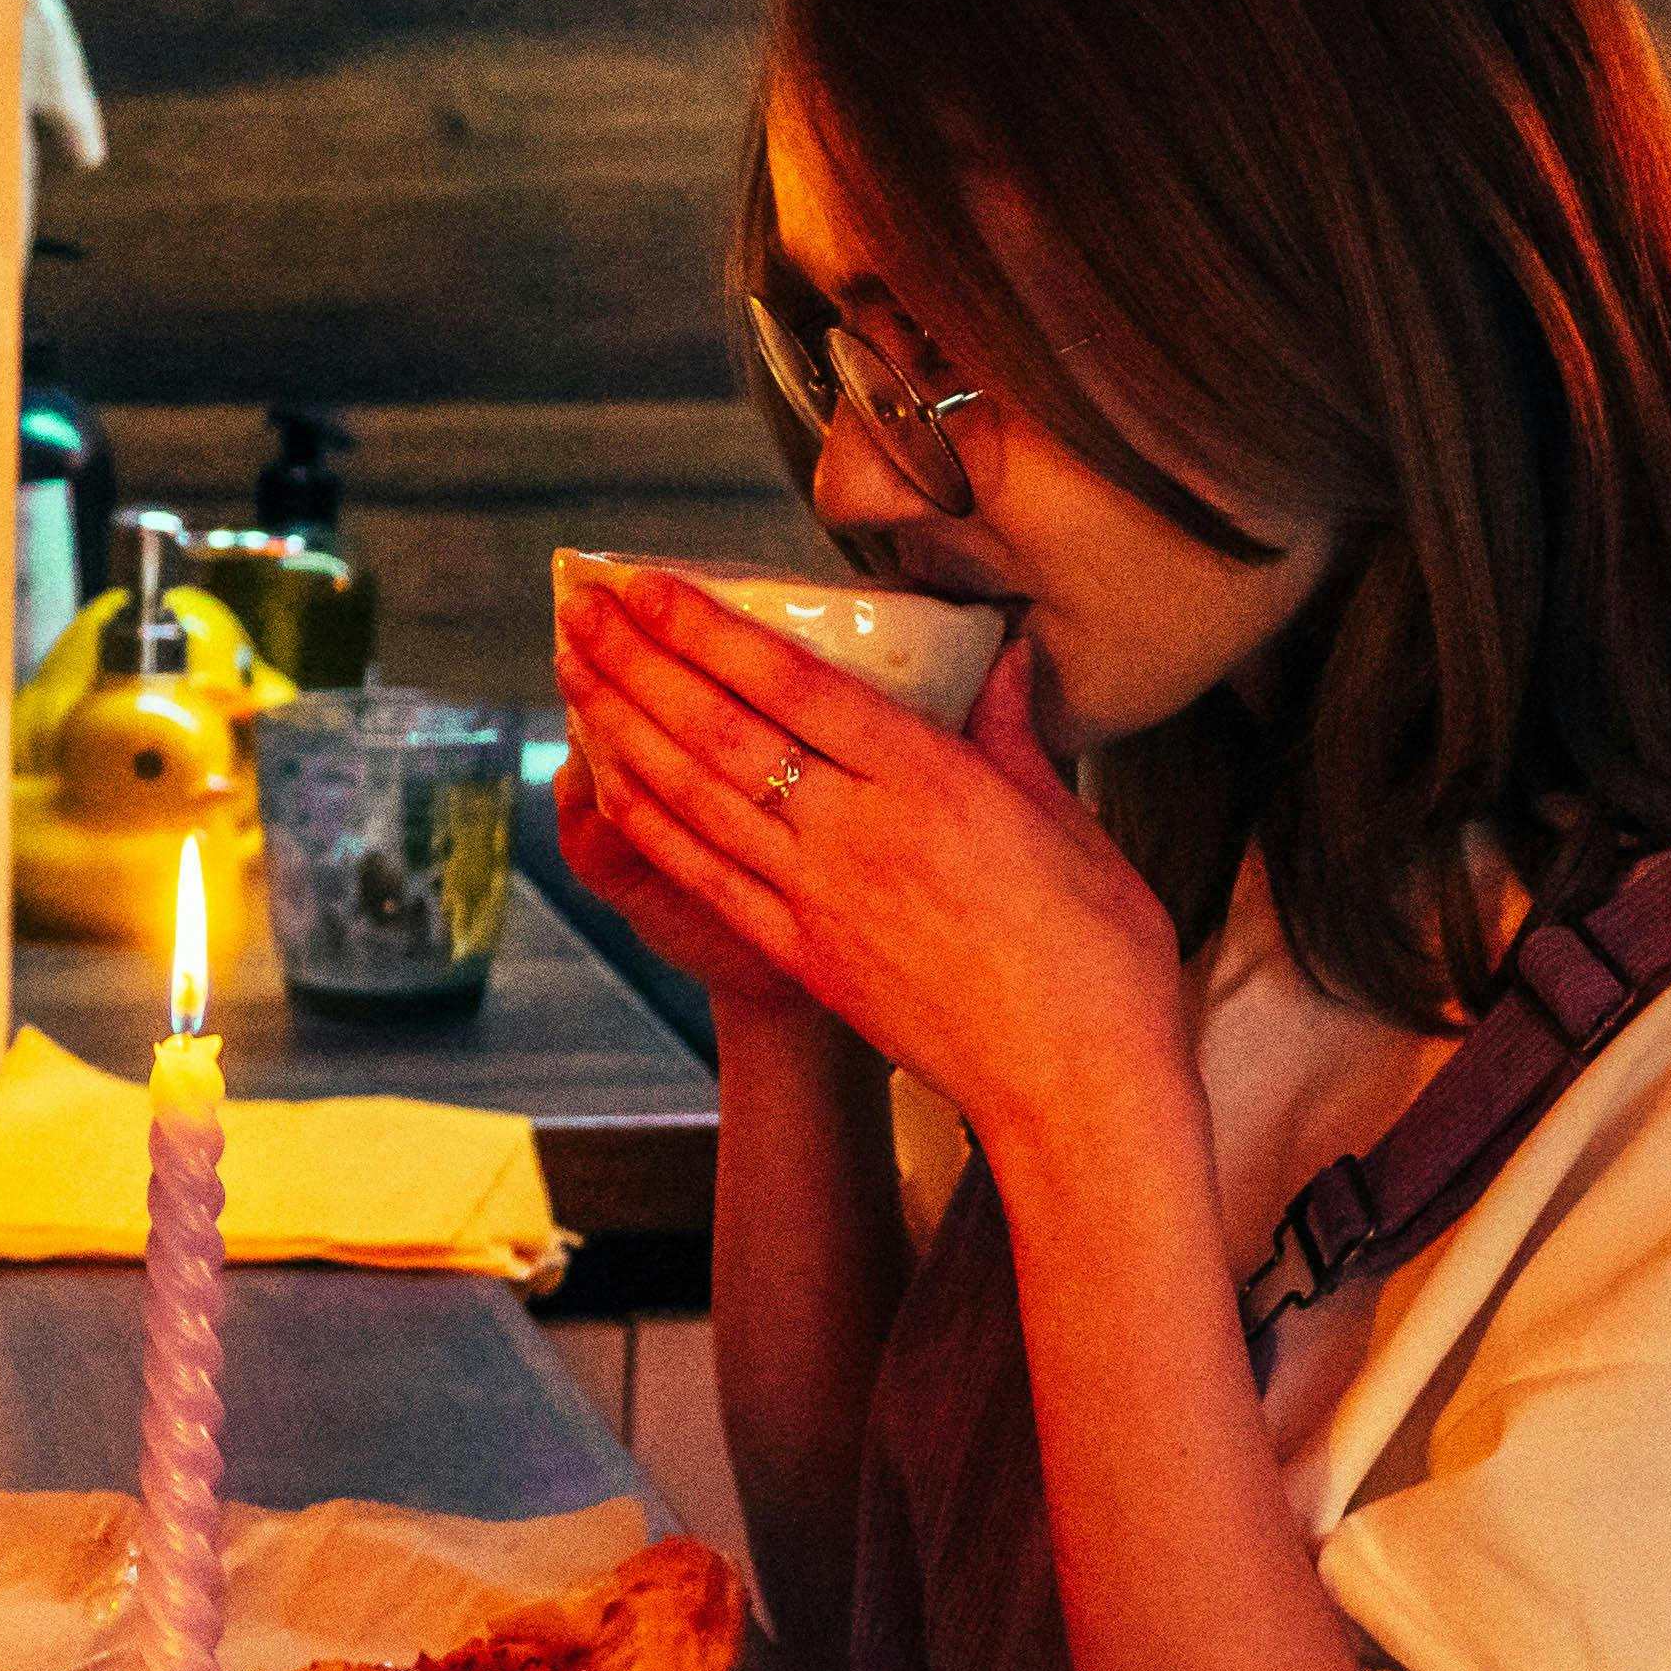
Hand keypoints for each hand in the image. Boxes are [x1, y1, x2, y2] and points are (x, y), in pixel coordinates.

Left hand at [553, 566, 1189, 1145]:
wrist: (1076, 1087)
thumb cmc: (1098, 956)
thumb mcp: (1069, 822)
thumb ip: (1011, 733)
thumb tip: (1001, 653)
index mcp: (932, 782)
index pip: (793, 683)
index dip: (708, 629)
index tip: (648, 583)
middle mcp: (858, 832)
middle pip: (722, 729)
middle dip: (640, 660)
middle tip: (579, 605)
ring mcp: (819, 898)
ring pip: (695, 795)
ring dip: (623, 726)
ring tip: (572, 669)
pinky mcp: (802, 954)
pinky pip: (704, 874)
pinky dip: (649, 821)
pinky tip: (605, 780)